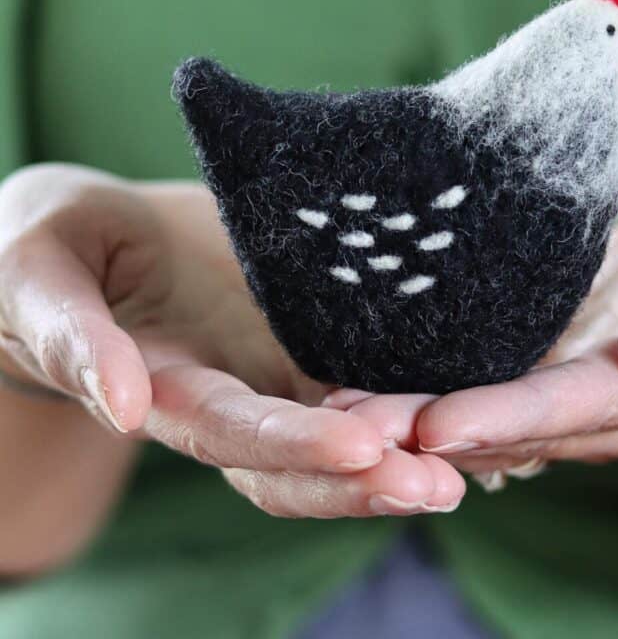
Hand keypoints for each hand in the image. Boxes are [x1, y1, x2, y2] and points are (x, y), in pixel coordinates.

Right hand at [0, 164, 463, 518]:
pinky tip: (465, 398)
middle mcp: (228, 400)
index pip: (232, 433)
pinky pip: (359, 375)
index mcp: (165, 392)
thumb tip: (121, 408)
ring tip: (475, 457)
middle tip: (442, 481)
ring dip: (404, 450)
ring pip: (341, 429)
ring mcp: (270, 373)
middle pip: (299, 459)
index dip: (292, 444)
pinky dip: (408, 397)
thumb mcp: (40, 280)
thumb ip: (73, 339)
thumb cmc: (51, 249)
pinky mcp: (302, 339)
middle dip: (367, 477)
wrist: (98, 234)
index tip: (362, 445)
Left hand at [326, 150, 617, 531]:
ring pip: (511, 431)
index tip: (430, 424)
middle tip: (348, 426)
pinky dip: (447, 408)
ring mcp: (609, 407)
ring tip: (345, 414)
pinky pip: (509, 409)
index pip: (589, 405)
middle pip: (533, 432)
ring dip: (427, 427)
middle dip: (439, 433)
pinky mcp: (578, 386)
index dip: (509, 417)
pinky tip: (387, 398)